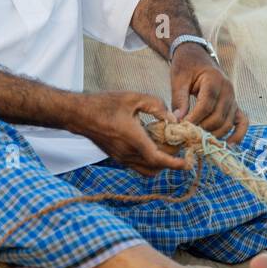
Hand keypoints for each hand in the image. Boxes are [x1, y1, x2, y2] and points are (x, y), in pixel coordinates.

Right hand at [73, 91, 188, 176]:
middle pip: (155, 167)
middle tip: (179, 146)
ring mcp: (120, 157)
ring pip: (146, 169)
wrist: (79, 114)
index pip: (158, 158)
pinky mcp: (116, 157)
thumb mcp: (134, 98)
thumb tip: (173, 119)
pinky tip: (150, 143)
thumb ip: (156, 106)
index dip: (175, 163)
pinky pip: (137, 165)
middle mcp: (127, 153)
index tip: (187, 163)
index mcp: (133, 138)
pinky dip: (149, 160)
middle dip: (170, 161)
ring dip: (159, 163)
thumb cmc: (104, 103)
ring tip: (166, 147)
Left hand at [169, 41, 245, 142]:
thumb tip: (176, 121)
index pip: (206, 105)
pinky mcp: (235, 105)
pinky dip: (237, 135)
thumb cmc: (186, 66)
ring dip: (213, 134)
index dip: (194, 119)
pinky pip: (242, 122)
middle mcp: (228, 90)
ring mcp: (234, 98)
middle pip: (218, 117)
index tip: (181, 128)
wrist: (197, 56)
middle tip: (186, 136)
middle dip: (202, 129)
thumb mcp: (178, 79)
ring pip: (227, 123)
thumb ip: (179, 100)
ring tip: (197, 139)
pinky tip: (228, 145)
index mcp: (214, 80)